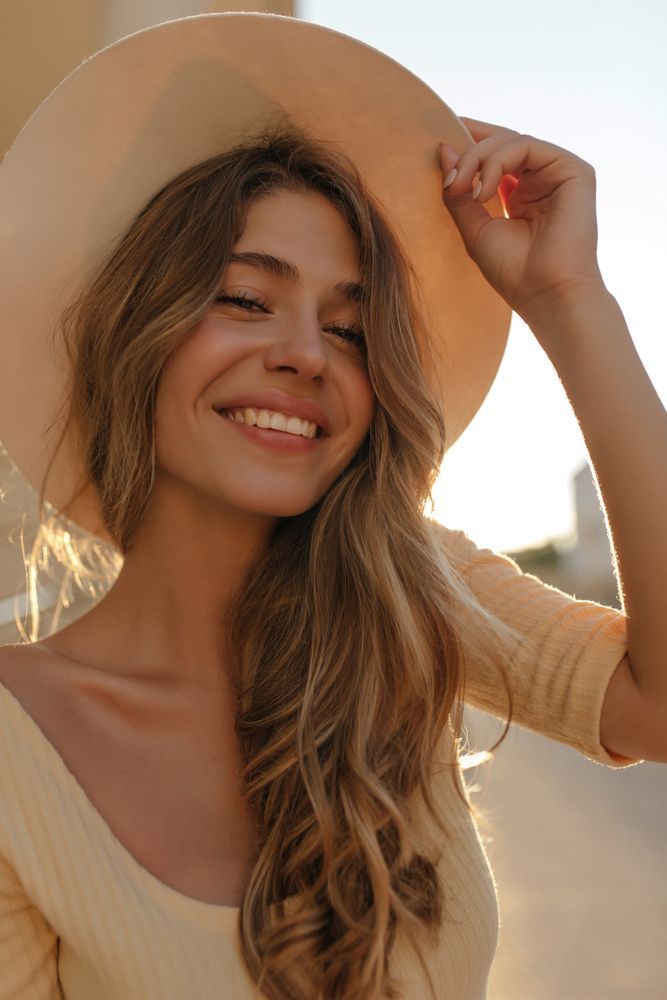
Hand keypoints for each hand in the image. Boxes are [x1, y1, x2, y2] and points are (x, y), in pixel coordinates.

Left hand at [439, 118, 606, 325]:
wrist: (545, 295)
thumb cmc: (513, 271)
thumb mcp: (474, 229)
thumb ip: (458, 192)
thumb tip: (443, 149)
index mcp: (523, 193)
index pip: (496, 155)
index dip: (469, 142)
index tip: (438, 140)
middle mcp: (542, 180)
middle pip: (502, 143)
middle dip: (469, 152)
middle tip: (448, 179)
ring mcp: (558, 173)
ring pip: (511, 141)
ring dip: (477, 159)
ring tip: (460, 187)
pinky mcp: (573, 171)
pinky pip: (526, 146)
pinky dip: (497, 162)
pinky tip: (482, 190)